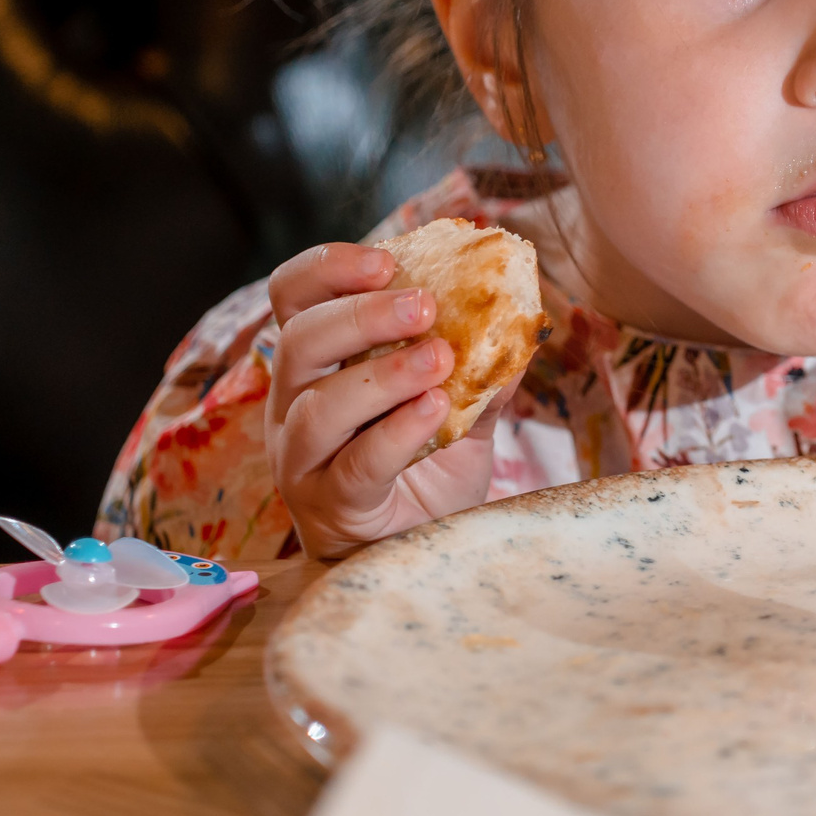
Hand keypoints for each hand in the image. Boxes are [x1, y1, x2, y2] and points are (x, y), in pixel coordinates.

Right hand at [265, 241, 507, 559]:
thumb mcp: (460, 412)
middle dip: (360, 314)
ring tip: (439, 359)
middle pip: (298, 342)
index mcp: (316, 367)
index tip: (387, 260)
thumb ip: (482, 369)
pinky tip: (436, 411)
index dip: (329, 268)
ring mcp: (304, 462)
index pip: (294, 299)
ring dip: (382, 374)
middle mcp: (294, 407)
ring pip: (318, 406)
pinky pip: (356, 465)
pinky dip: (397, 432)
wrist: (420, 555)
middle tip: (424, 304)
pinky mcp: (330, 508)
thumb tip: (522, 319)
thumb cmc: (427, 476)